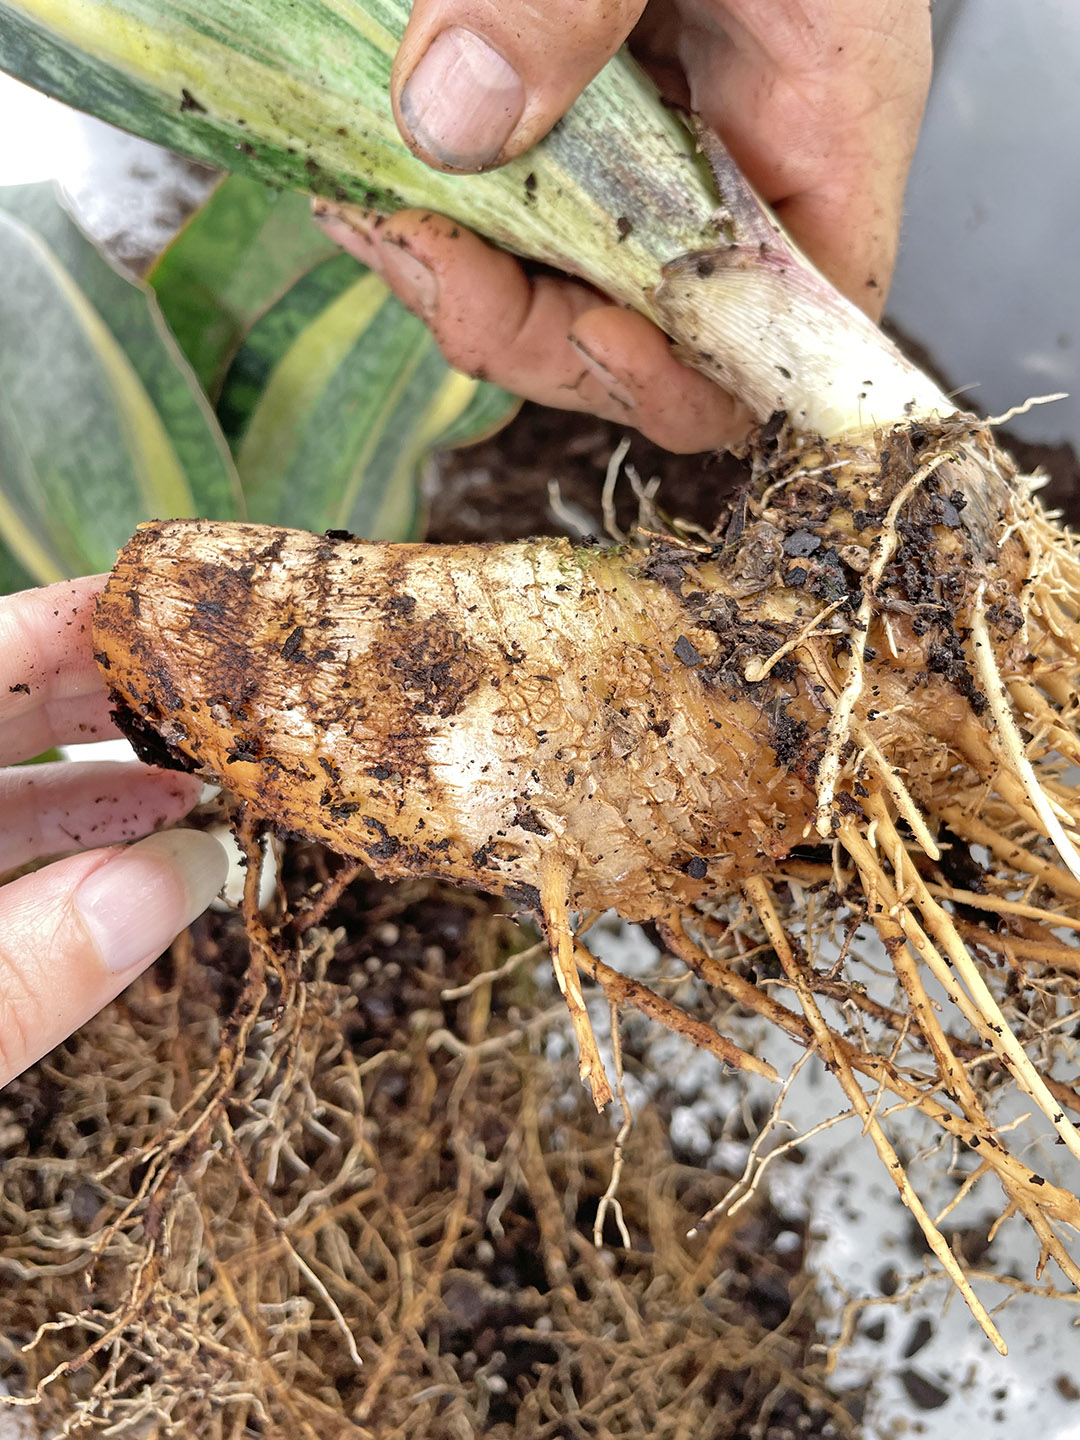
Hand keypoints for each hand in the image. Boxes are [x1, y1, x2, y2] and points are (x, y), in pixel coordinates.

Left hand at [0, 578, 227, 1089]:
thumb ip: (27, 971)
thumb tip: (185, 876)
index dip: (86, 615)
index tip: (191, 600)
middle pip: (4, 698)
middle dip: (120, 689)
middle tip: (234, 686)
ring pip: (4, 777)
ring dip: (109, 771)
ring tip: (215, 771)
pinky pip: (1, 849)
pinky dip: (72, 844)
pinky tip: (150, 849)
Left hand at [315, 0, 930, 452]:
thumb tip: (452, 121)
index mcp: (824, 120)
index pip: (784, 333)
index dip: (687, 374)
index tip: (582, 331)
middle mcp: (744, 155)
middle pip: (653, 335)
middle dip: (524, 325)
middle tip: (414, 250)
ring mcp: (662, 141)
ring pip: (571, 284)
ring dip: (463, 273)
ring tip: (369, 207)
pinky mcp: (586, 113)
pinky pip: (524, 209)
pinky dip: (445, 207)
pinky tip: (375, 170)